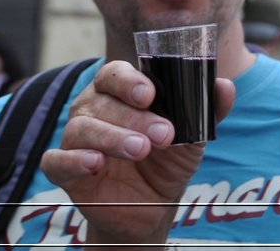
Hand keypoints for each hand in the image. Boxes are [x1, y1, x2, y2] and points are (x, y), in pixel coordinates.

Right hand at [40, 60, 234, 248]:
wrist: (152, 207)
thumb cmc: (168, 159)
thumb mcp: (193, 134)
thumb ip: (207, 109)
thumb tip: (224, 86)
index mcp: (119, 93)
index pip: (114, 73)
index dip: (129, 80)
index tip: (150, 94)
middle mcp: (92, 110)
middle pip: (101, 101)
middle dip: (134, 117)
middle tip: (163, 134)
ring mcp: (76, 139)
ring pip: (81, 128)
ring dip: (112, 137)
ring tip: (140, 149)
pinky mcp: (64, 171)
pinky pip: (55, 160)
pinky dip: (73, 160)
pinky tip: (96, 164)